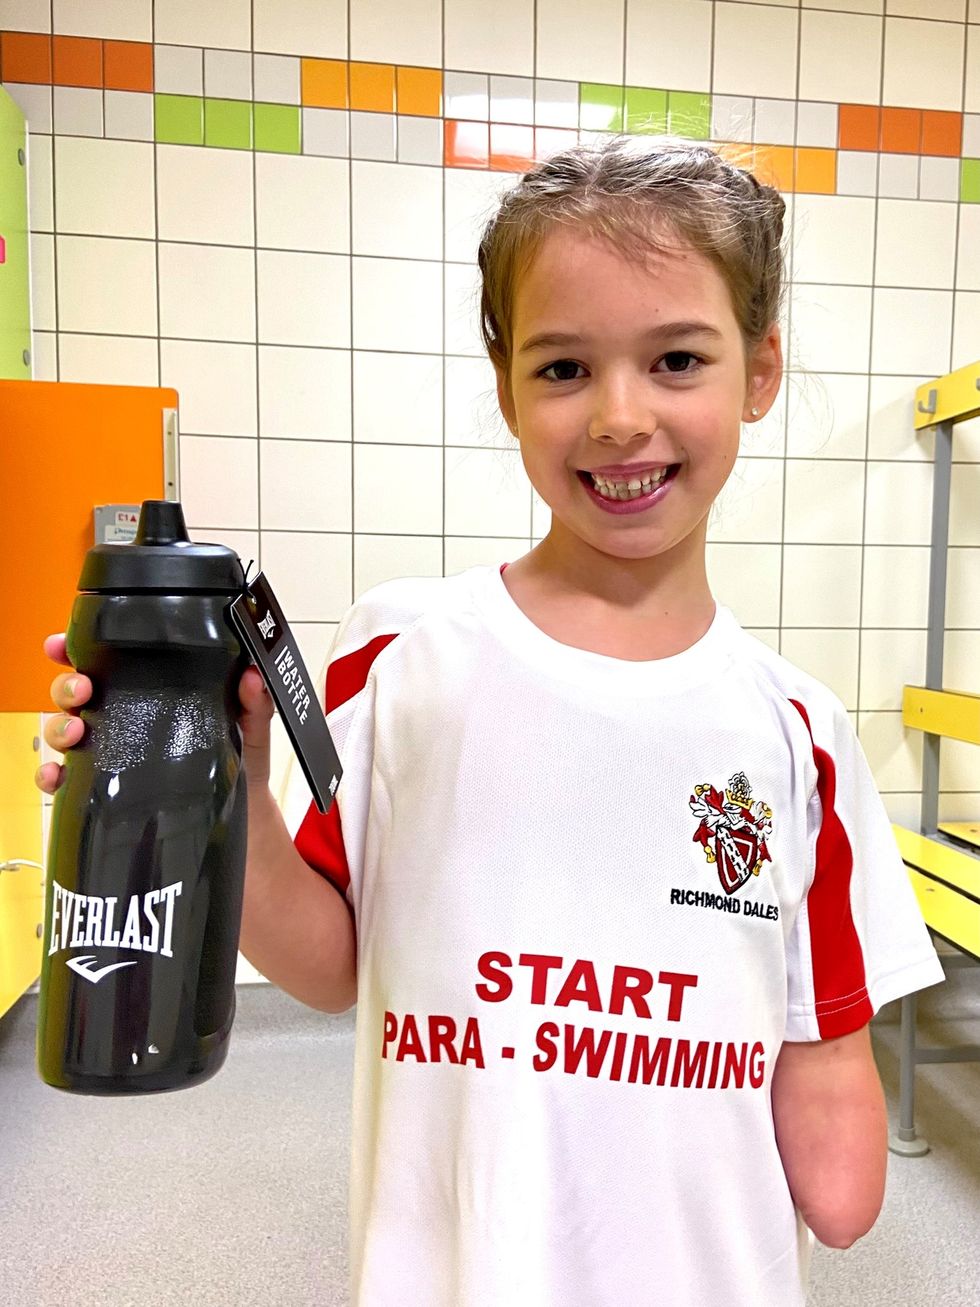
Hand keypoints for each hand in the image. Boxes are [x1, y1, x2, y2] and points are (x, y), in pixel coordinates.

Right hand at [34, 637, 274, 794]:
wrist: (244, 813)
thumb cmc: (241, 759)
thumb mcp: (251, 726)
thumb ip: (253, 702)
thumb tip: (252, 677)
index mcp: (152, 690)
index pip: (109, 661)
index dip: (78, 648)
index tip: (62, 645)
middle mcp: (124, 716)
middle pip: (77, 691)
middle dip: (68, 685)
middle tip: (82, 690)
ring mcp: (112, 752)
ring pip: (66, 730)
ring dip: (60, 726)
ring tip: (76, 732)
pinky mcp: (107, 788)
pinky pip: (66, 779)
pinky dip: (53, 775)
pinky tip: (58, 775)